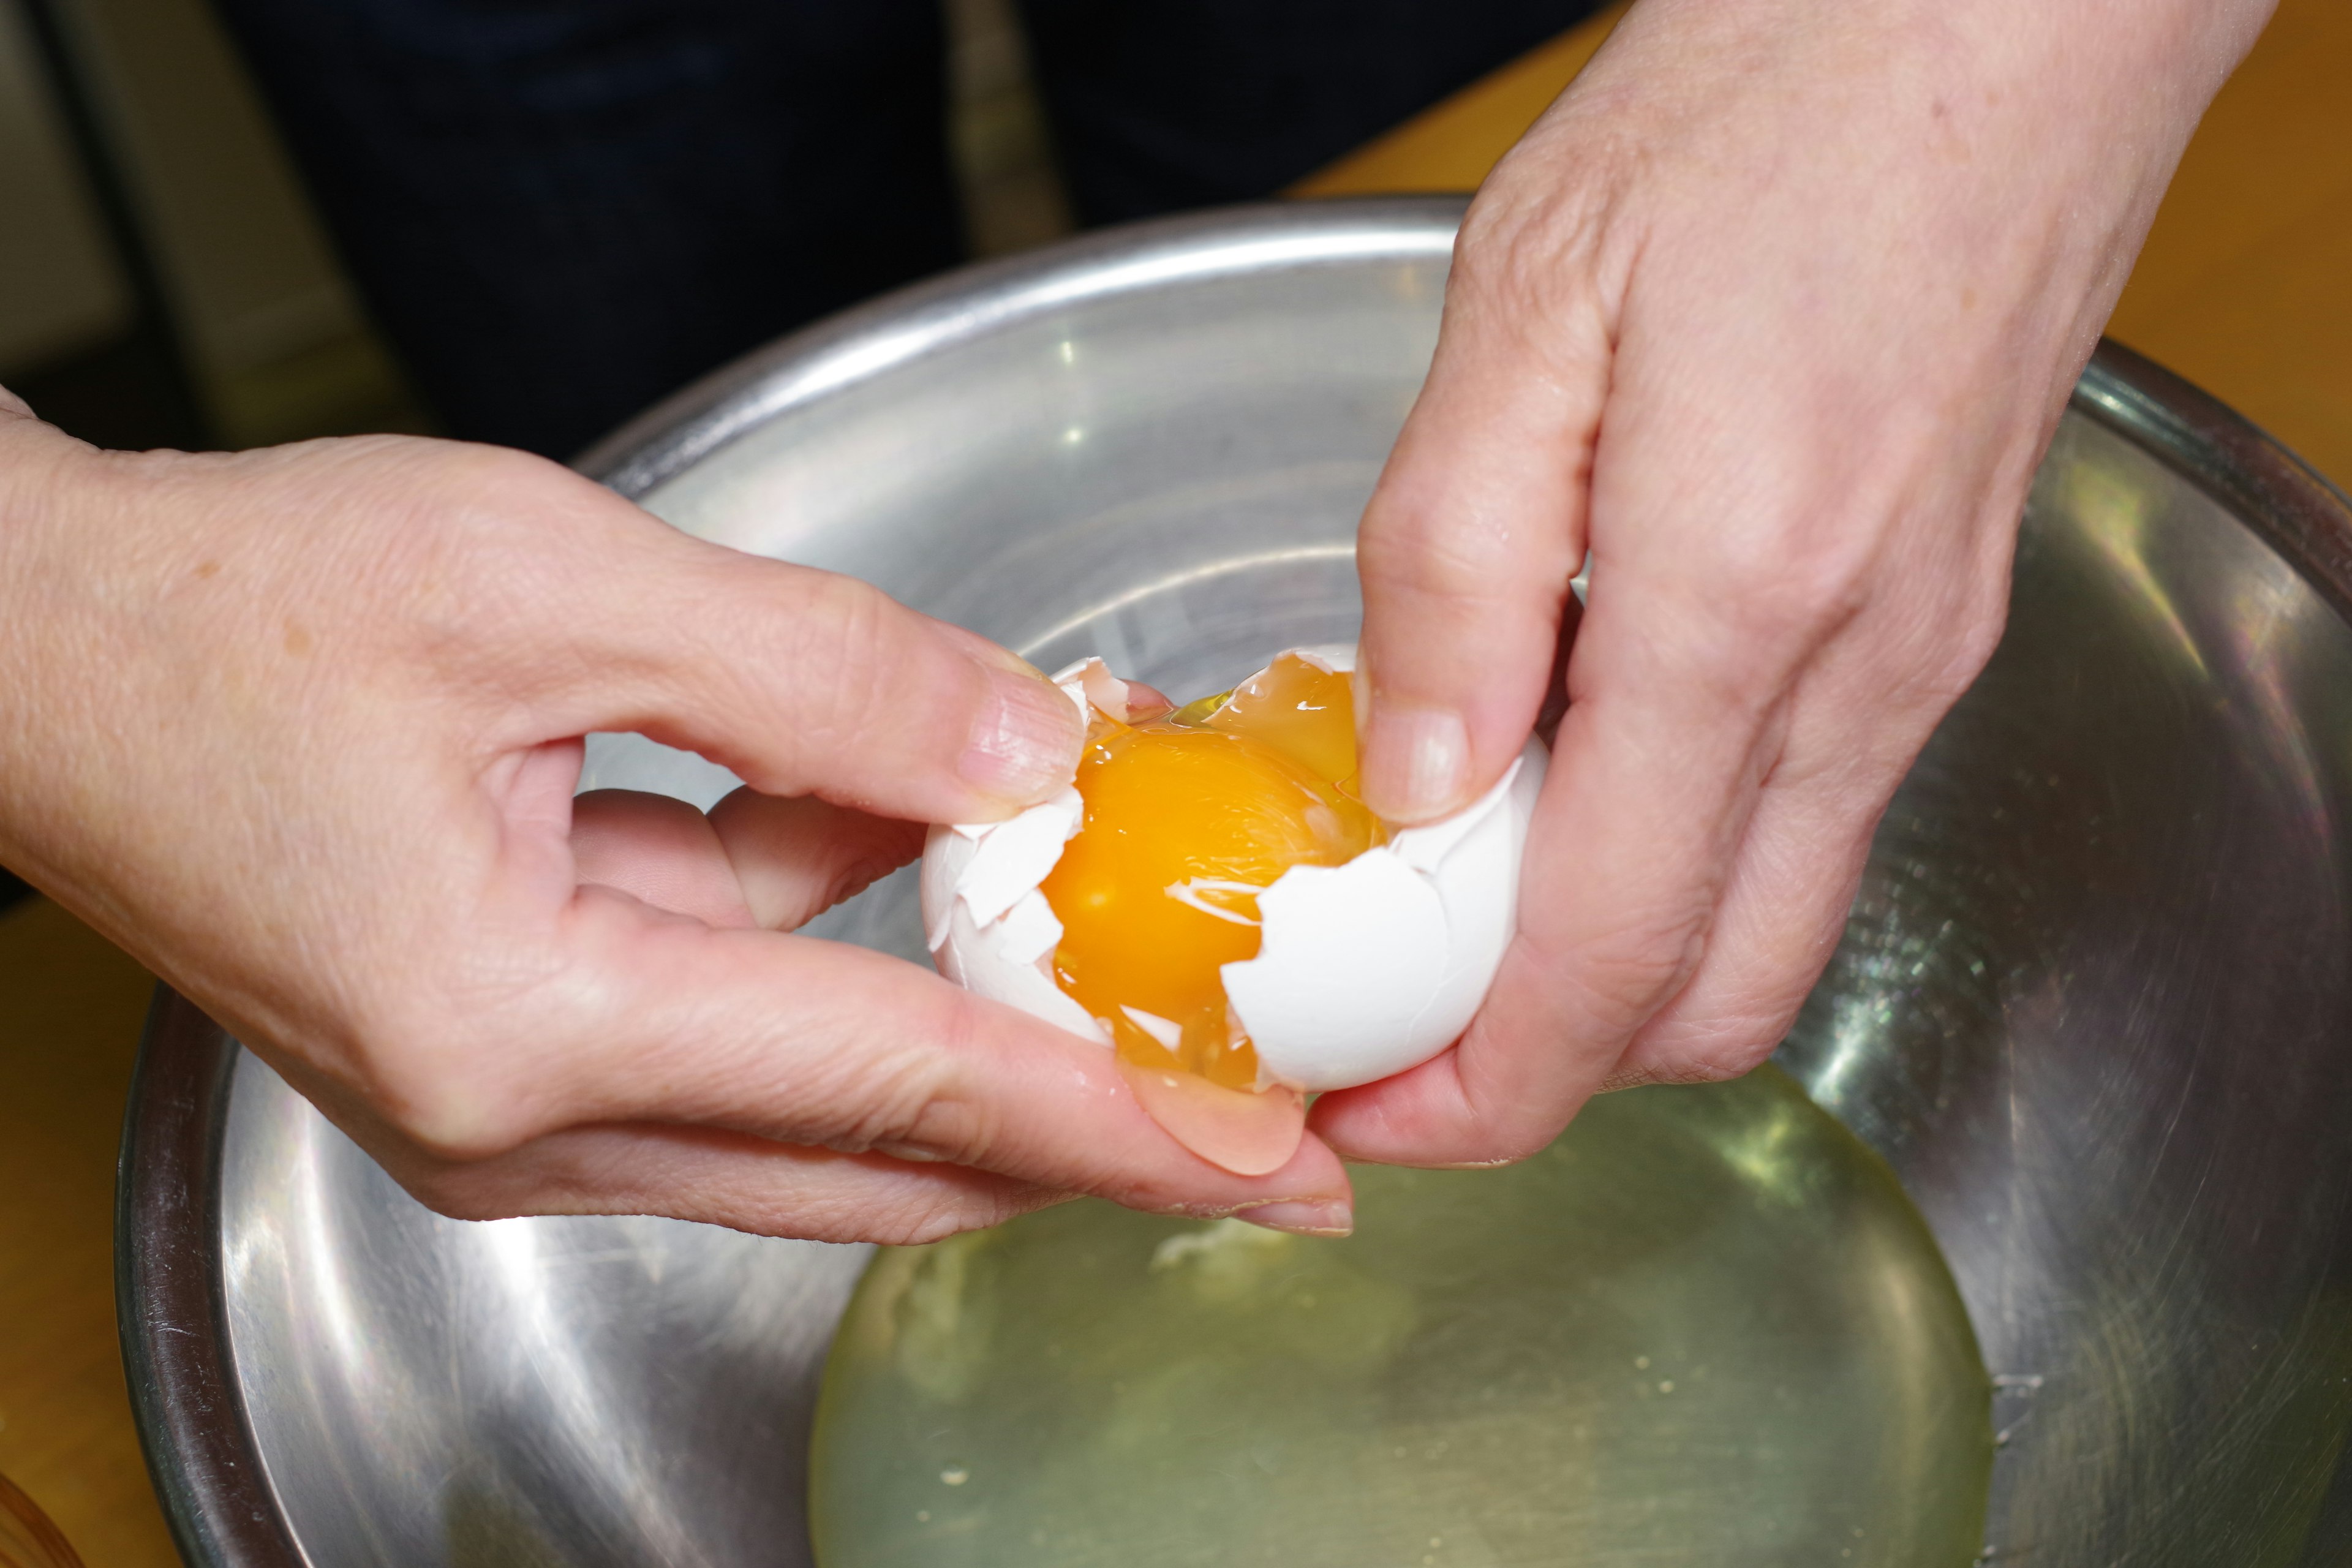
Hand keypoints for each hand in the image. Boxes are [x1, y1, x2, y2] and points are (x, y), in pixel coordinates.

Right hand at [0, 411, 1353, 1239]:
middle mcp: (516, 1118)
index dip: (1105, 1119)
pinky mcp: (510, 1055)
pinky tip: (921, 848)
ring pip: (812, 1106)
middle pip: (873, 1153)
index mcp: (522, 1025)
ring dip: (964, 1027)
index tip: (1263, 1165)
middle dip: (1074, 1137)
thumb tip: (1024, 755)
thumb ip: (816, 676)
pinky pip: (729, 1031)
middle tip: (1254, 1141)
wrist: (43, 647)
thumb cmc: (234, 609)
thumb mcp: (551, 582)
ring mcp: (507, 1108)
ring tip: (1124, 958)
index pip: (893, 1083)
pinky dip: (837, 951)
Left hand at [1320, 0, 2272, 1162]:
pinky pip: (1803, 818)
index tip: (1363, 1118)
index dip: (1476, 1086)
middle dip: (1545, 1068)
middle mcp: (1860, 671)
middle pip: (1710, 1000)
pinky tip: (1567, 778)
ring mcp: (1917, 658)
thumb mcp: (1528, 308)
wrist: (1994, 9)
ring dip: (1609, 970)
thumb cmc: (1769, 106)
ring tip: (1453, 914)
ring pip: (1766, 923)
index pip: (1607, 957)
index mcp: (1740, 603)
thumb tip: (1412, 785)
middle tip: (1389, 1037)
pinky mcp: (1933, 621)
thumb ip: (1452, 568)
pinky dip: (1676, 861)